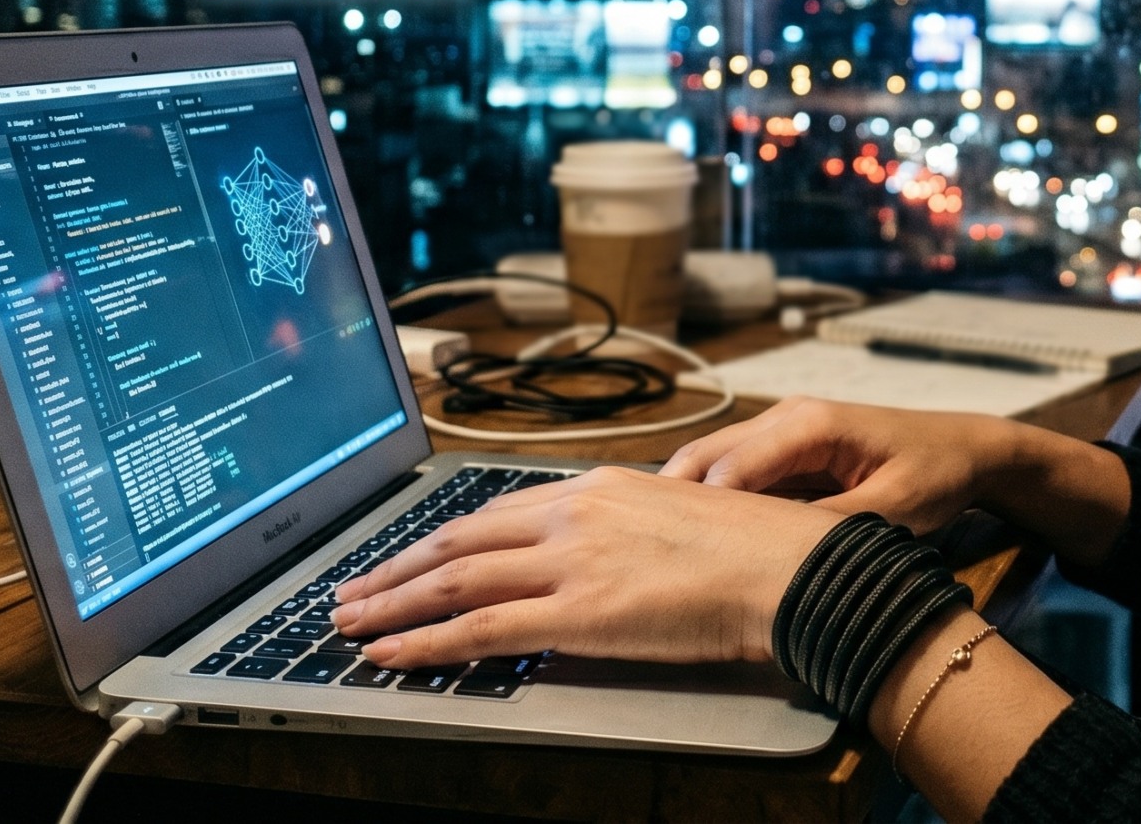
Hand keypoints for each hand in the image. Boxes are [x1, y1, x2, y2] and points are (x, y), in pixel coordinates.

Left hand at [330, 465, 846, 667]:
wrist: (790, 568)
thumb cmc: (757, 548)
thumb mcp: (679, 515)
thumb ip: (625, 530)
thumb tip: (598, 558)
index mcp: (599, 486)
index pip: (496, 512)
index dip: (441, 538)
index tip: (408, 556)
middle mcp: (574, 513)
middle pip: (459, 540)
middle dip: (396, 568)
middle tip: (350, 590)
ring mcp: (571, 561)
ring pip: (453, 580)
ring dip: (391, 604)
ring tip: (349, 623)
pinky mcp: (576, 613)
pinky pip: (478, 630)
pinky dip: (424, 643)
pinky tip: (391, 654)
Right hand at [659, 397, 1025, 534]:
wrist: (964, 449)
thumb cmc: (936, 474)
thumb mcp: (895, 511)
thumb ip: (836, 528)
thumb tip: (780, 556)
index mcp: (810, 425)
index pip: (734, 467)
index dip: (700, 510)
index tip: (669, 551)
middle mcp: (787, 416)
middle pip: (709, 457)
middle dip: (674, 501)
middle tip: (637, 549)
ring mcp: (783, 427)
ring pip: (713, 462)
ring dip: (687, 500)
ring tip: (653, 547)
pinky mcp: (786, 445)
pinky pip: (735, 470)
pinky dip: (711, 498)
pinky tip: (693, 537)